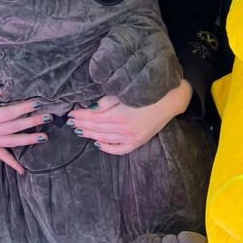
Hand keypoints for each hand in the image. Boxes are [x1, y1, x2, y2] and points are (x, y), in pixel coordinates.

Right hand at [0, 83, 47, 174]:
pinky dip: (12, 164)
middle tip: (49, 117)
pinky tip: (23, 171)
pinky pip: (2, 157)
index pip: (10, 113)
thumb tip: (5, 88)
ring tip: (44, 137)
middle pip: (15, 127)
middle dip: (33, 122)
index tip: (39, 103)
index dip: (25, 108)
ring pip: (12, 142)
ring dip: (29, 140)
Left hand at [67, 80, 192, 155]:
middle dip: (82, 124)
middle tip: (71, 122)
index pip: (93, 117)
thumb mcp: (125, 93)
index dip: (81, 115)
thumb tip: (90, 109)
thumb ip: (107, 102)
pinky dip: (107, 148)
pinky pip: (119, 149)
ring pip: (105, 139)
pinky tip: (98, 144)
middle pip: (97, 128)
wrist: (171, 99)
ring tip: (79, 130)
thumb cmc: (148, 92)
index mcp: (120, 116)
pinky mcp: (139, 142)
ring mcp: (132, 138)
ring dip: (90, 135)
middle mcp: (124, 130)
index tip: (71, 113)